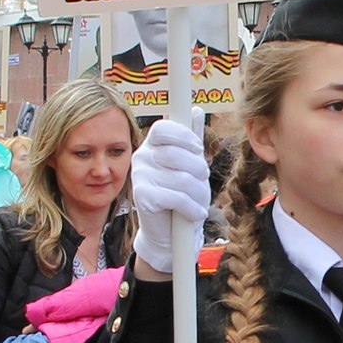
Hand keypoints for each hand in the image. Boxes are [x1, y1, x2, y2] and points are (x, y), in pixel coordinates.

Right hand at [129, 120, 209, 277]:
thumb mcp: (189, 166)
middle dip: (198, 169)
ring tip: (199, 202)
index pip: (164, 128)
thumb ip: (191, 141)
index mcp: (152, 145)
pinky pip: (175, 196)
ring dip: (198, 193)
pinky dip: (191, 207)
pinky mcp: (142, 196)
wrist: (168, 233)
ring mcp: (139, 176)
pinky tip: (195, 213)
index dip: (184, 136)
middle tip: (202, 181)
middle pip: (176, 153)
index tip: (197, 149)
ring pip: (180, 178)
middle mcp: (141, 157)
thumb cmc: (180, 196)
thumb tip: (196, 110)